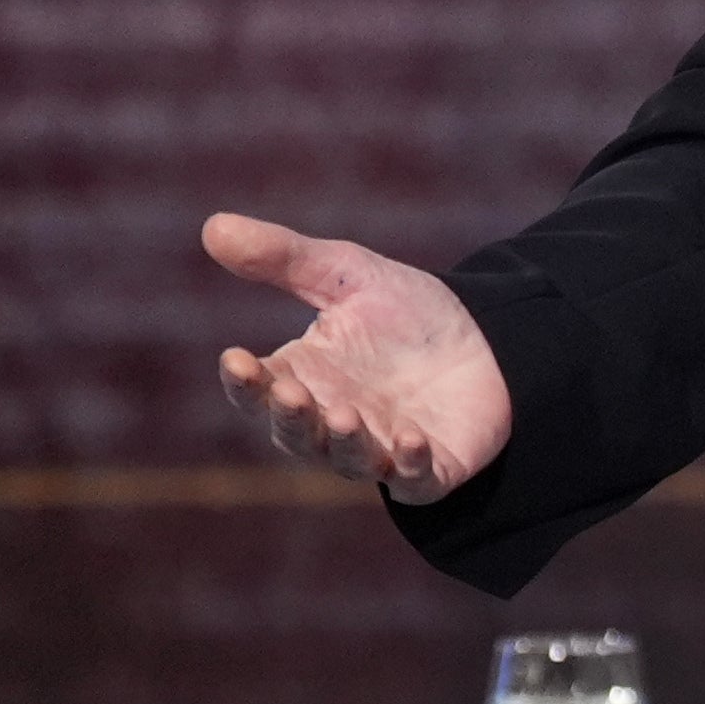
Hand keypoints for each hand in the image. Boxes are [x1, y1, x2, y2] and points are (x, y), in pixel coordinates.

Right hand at [205, 214, 511, 501]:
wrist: (491, 339)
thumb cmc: (407, 315)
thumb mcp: (348, 275)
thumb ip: (284, 258)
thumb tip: (213, 225)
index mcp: (303, 380)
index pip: (258, 390)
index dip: (244, 381)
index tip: (235, 359)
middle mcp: (332, 423)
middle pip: (297, 433)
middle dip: (291, 417)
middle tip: (289, 392)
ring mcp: (381, 450)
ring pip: (349, 460)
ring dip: (344, 442)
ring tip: (342, 415)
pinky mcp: (431, 470)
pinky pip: (415, 478)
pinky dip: (410, 465)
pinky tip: (411, 441)